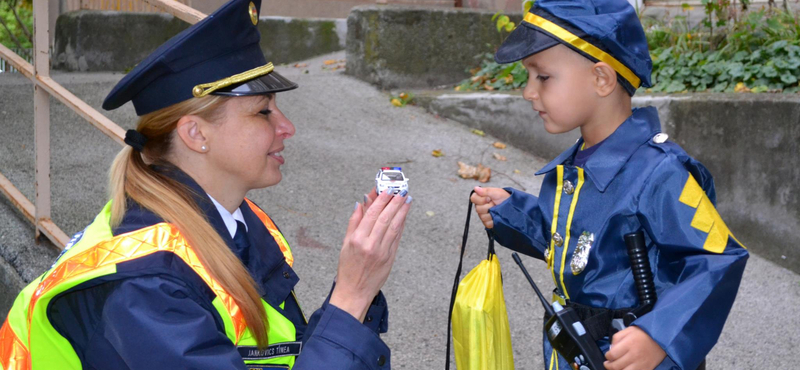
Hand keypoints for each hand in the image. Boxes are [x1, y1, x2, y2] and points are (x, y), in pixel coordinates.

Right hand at [329, 188, 411, 321]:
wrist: (354, 293)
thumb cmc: (347, 269)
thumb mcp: (345, 244)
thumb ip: (354, 222)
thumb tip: (360, 203)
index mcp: (357, 240)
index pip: (371, 214)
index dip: (381, 200)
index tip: (387, 189)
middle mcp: (370, 245)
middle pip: (385, 218)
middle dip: (394, 202)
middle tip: (401, 190)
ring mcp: (382, 252)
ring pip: (394, 227)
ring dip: (402, 211)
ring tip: (407, 199)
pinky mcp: (390, 258)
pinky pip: (397, 238)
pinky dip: (401, 225)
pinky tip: (404, 216)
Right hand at [469, 186, 510, 228]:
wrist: (513, 207)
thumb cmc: (504, 198)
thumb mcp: (496, 192)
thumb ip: (486, 191)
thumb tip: (475, 188)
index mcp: (481, 198)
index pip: (473, 198)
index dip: (480, 199)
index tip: (489, 198)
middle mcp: (481, 206)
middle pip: (477, 209)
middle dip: (488, 207)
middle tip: (495, 204)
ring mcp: (483, 215)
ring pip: (482, 216)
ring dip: (491, 213)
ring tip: (497, 210)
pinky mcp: (487, 223)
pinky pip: (487, 223)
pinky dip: (493, 220)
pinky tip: (497, 216)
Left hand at [604, 326, 665, 369]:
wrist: (661, 340)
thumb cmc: (644, 334)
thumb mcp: (629, 330)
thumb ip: (617, 338)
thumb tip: (611, 348)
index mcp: (629, 344)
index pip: (612, 355)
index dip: (607, 356)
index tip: (608, 355)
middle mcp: (634, 355)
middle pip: (616, 366)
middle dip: (608, 366)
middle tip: (608, 364)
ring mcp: (640, 364)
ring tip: (614, 368)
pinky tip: (624, 369)